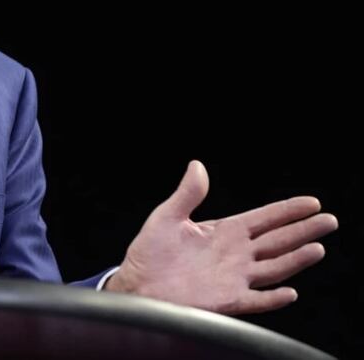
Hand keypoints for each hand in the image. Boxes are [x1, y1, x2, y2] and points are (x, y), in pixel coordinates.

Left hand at [105, 160, 336, 314]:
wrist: (138, 284)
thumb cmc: (150, 253)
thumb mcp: (167, 216)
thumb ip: (187, 194)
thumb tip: (197, 166)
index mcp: (225, 232)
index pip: (264, 219)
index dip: (287, 210)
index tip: (312, 202)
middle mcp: (236, 254)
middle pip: (277, 241)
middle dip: (303, 230)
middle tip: (328, 220)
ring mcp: (235, 278)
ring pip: (274, 267)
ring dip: (296, 259)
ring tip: (317, 248)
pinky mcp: (227, 300)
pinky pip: (256, 300)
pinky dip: (273, 298)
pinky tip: (289, 292)